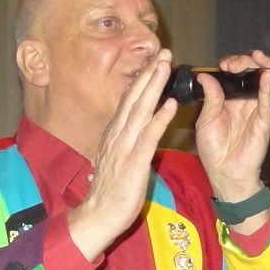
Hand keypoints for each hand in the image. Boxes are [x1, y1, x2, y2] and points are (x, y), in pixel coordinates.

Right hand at [68, 49, 177, 259]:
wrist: (98, 216)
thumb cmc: (109, 193)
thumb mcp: (115, 161)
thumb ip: (124, 144)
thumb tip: (133, 133)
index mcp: (114, 135)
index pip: (128, 102)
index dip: (141, 81)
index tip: (154, 63)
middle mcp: (117, 136)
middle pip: (134, 99)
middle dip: (149, 74)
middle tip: (164, 53)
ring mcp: (124, 148)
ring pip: (140, 111)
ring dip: (154, 87)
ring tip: (166, 67)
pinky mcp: (133, 163)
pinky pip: (148, 137)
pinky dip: (159, 119)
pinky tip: (170, 104)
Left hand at [195, 49, 269, 201]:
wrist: (224, 173)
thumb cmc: (214, 150)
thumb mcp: (206, 121)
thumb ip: (210, 98)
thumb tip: (206, 76)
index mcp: (228, 99)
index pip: (233, 74)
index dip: (230, 65)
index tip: (222, 66)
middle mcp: (244, 101)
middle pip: (250, 73)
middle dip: (243, 62)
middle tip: (232, 65)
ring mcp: (256, 110)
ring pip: (264, 81)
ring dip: (260, 66)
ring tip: (253, 59)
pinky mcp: (264, 121)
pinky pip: (268, 102)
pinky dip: (268, 88)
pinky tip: (267, 76)